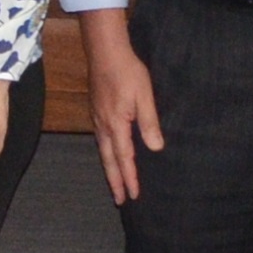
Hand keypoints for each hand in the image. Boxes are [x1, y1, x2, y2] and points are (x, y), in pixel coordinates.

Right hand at [85, 14, 160, 204]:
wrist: (105, 52)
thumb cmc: (127, 72)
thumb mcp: (144, 96)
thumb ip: (149, 123)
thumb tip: (156, 148)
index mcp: (116, 124)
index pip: (124, 158)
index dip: (129, 178)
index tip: (133, 195)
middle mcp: (103, 126)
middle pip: (109, 160)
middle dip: (114, 181)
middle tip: (119, 200)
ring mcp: (97, 119)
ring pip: (103, 151)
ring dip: (109, 169)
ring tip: (114, 183)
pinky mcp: (96, 111)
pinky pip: (101, 140)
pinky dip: (106, 153)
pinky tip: (110, 153)